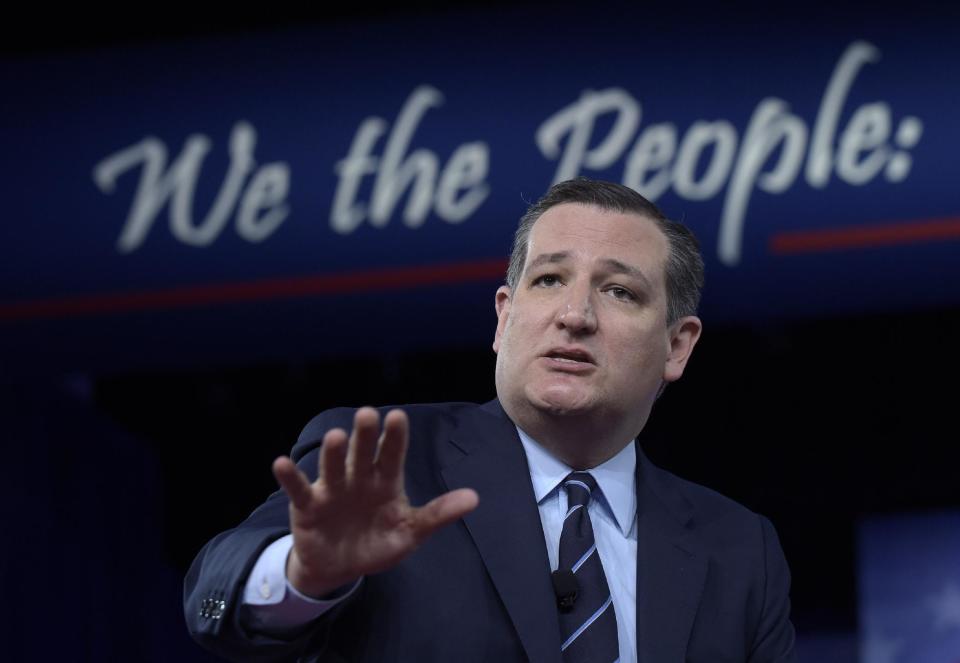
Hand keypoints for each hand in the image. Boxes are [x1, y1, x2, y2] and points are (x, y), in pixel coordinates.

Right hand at [272, 407, 478, 597]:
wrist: (340, 568)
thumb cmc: (378, 542)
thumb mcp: (410, 532)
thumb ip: (438, 514)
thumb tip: (474, 498)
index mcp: (385, 481)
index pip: (392, 455)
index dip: (394, 437)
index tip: (397, 416)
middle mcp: (358, 478)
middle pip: (362, 453)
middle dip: (365, 435)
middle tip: (368, 413)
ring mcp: (331, 489)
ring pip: (332, 467)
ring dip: (332, 453)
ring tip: (335, 436)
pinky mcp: (307, 505)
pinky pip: (297, 488)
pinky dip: (289, 477)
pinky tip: (281, 463)